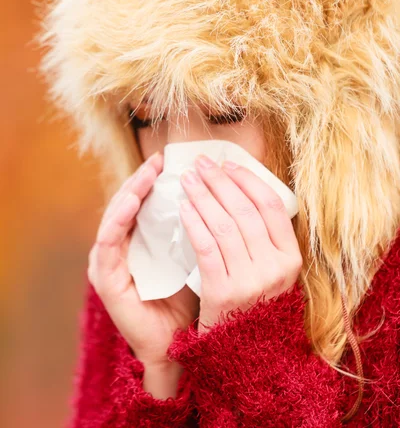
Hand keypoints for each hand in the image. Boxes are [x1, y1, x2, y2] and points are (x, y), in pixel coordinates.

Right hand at [88, 151, 199, 366]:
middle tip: (159, 160)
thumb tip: (222, 194)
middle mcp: (119, 248)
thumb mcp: (194, 256)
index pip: (142, 203)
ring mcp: (108, 262)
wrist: (176, 345)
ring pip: (115, 216)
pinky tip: (133, 202)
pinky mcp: (105, 278)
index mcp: (138, 242)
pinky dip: (119, 218)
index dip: (153, 180)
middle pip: (127, 204)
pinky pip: (108, 242)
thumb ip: (198, 229)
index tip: (170, 160)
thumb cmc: (188, 299)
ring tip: (148, 173)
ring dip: (130, 191)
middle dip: (143, 179)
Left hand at [179, 155, 302, 333]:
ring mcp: (250, 282)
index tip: (228, 163)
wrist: (243, 354)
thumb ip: (264, 238)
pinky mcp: (223, 293)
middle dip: (220, 182)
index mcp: (291, 258)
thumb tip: (239, 187)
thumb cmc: (253, 303)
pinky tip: (183, 207)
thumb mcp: (271, 272)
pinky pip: (206, 247)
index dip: (248, 180)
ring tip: (188, 180)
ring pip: (223, 225)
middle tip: (201, 164)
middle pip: (245, 211)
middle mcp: (275, 268)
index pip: (272, 206)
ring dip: (203, 196)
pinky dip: (194, 223)